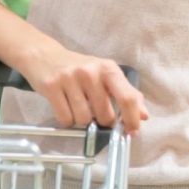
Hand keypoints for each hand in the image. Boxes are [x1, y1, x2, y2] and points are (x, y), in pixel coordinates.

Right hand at [20, 43, 147, 134]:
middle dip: (103, 121)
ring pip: (85, 119)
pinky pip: (65, 118)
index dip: (132, 119)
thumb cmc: (82, 70)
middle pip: (105, 115)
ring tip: (79, 108)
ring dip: (84, 121)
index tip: (131, 131)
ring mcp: (70, 78)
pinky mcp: (51, 86)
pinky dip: (68, 121)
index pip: (128, 98)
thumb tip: (144, 116)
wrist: (45, 56)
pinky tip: (66, 109)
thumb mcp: (107, 76)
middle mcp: (91, 72)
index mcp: (109, 69)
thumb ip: (128, 94)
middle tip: (96, 113)